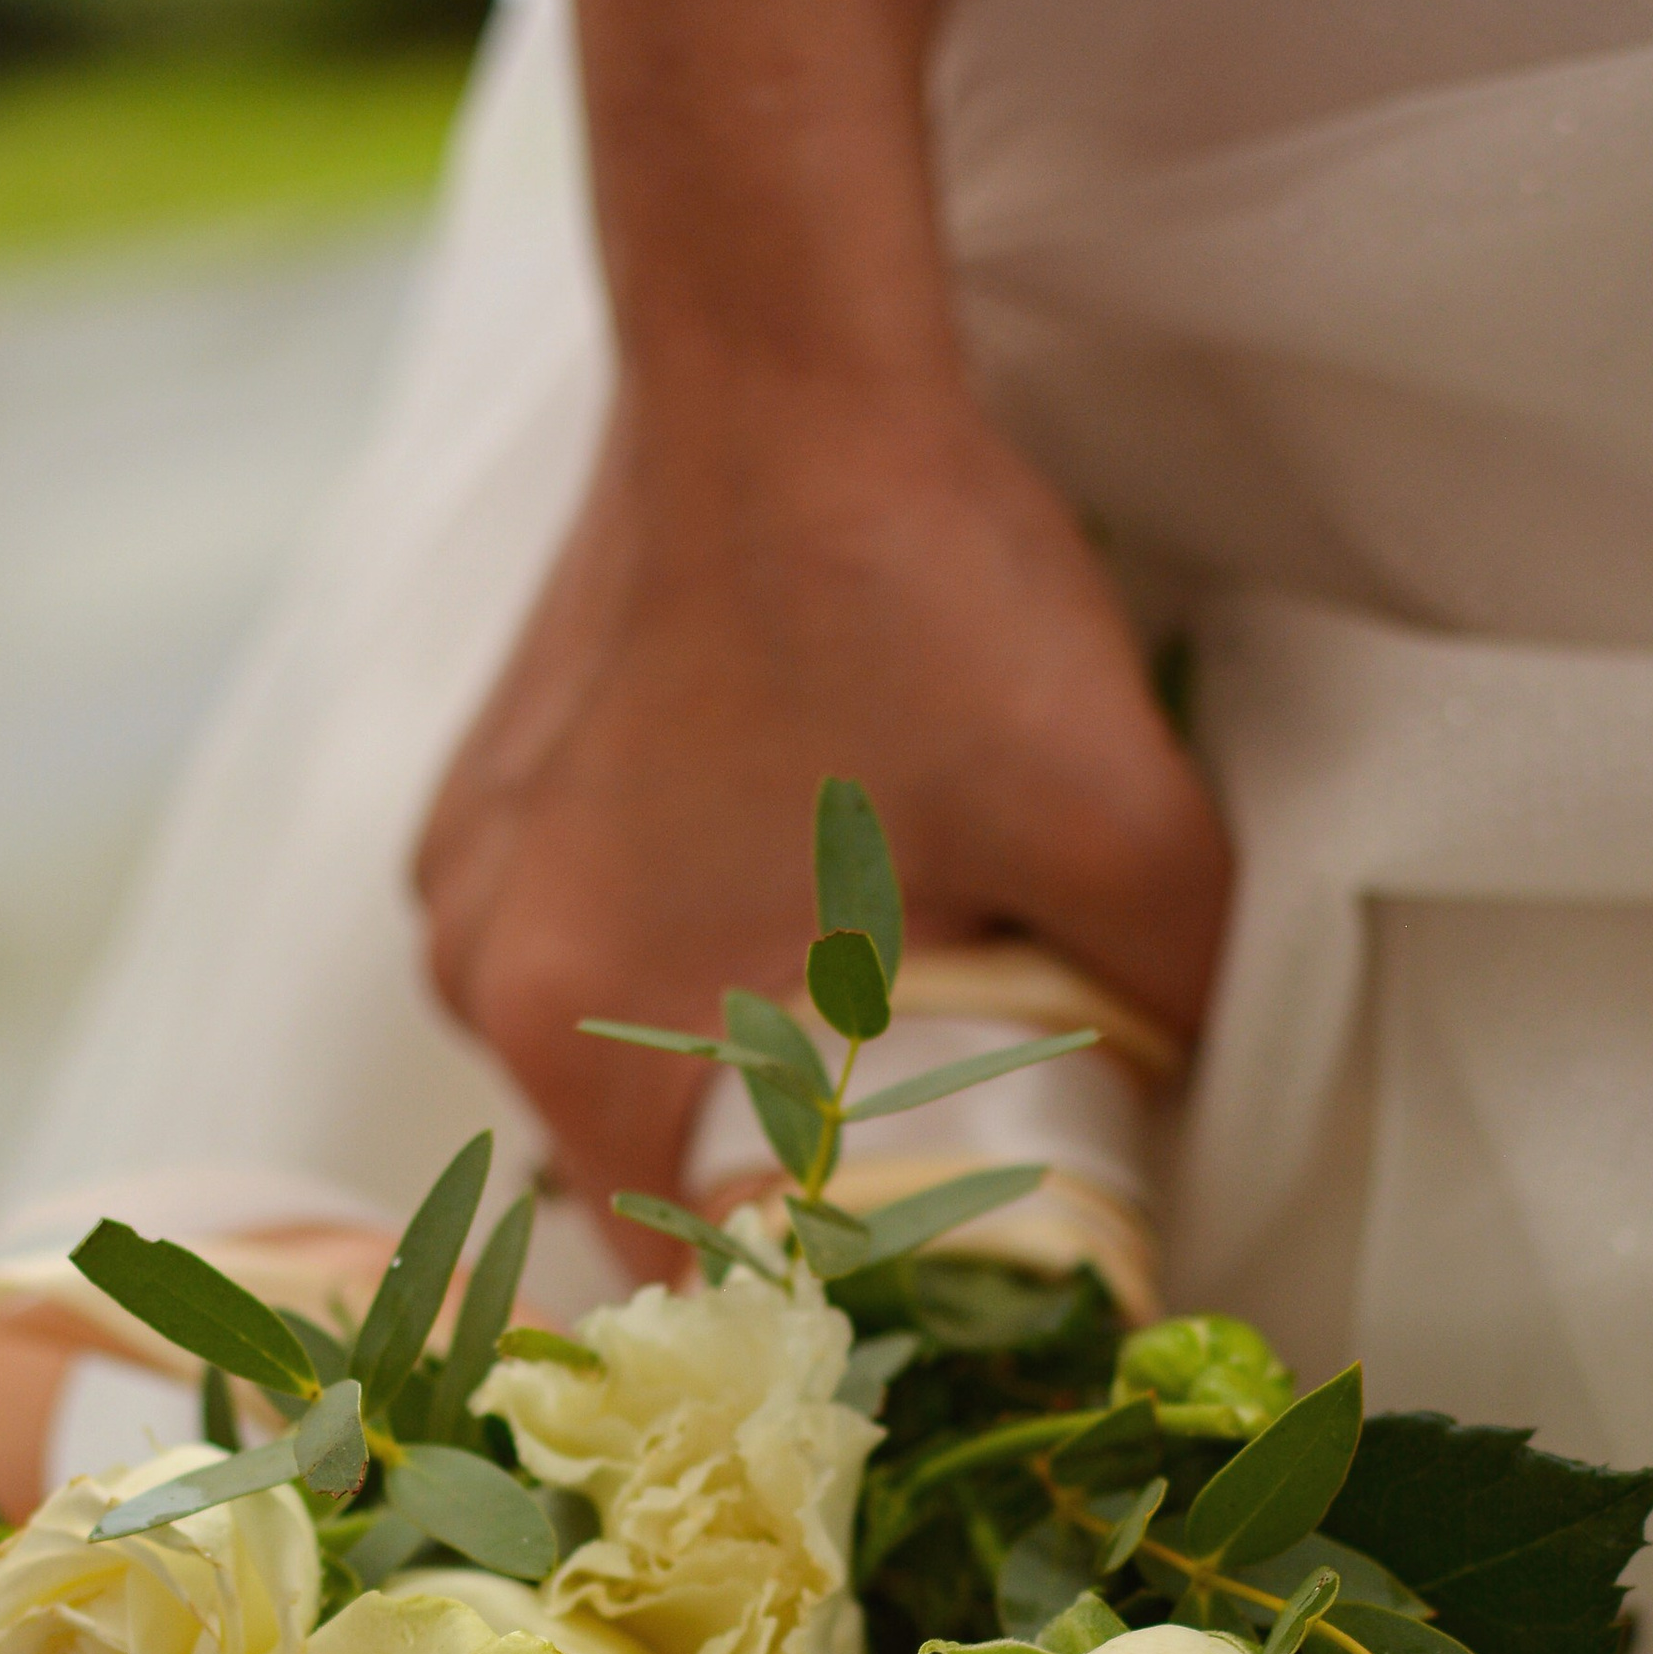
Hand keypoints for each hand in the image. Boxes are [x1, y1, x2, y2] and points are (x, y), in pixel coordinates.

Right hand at [413, 379, 1230, 1210]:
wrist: (779, 361)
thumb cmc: (919, 599)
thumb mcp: (1122, 835)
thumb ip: (1171, 1007)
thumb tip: (1190, 1119)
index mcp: (580, 1035)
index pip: (691, 1271)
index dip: (817, 1293)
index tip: (917, 1280)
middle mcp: (480, 978)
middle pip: (646, 1173)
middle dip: (773, 1177)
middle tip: (908, 1142)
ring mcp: (462, 878)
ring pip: (612, 1056)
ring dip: (719, 1058)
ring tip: (845, 1001)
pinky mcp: (479, 792)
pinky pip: (579, 942)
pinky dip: (671, 949)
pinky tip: (775, 884)